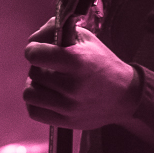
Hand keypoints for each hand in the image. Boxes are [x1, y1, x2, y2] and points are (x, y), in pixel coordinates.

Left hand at [23, 20, 139, 129]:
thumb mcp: (85, 38)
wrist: (124, 95)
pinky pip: (34, 111)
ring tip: (48, 81)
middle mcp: (72, 86)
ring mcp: (69, 107)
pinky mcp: (66, 122)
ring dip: (36, 84)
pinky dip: (36, 102)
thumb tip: (34, 39)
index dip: (34, 49)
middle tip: (51, 66)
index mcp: (77, 61)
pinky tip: (48, 95)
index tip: (39, 49)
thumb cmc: (102, 63)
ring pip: (29, 93)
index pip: (35, 54)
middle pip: (33, 72)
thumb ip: (56, 30)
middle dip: (39, 66)